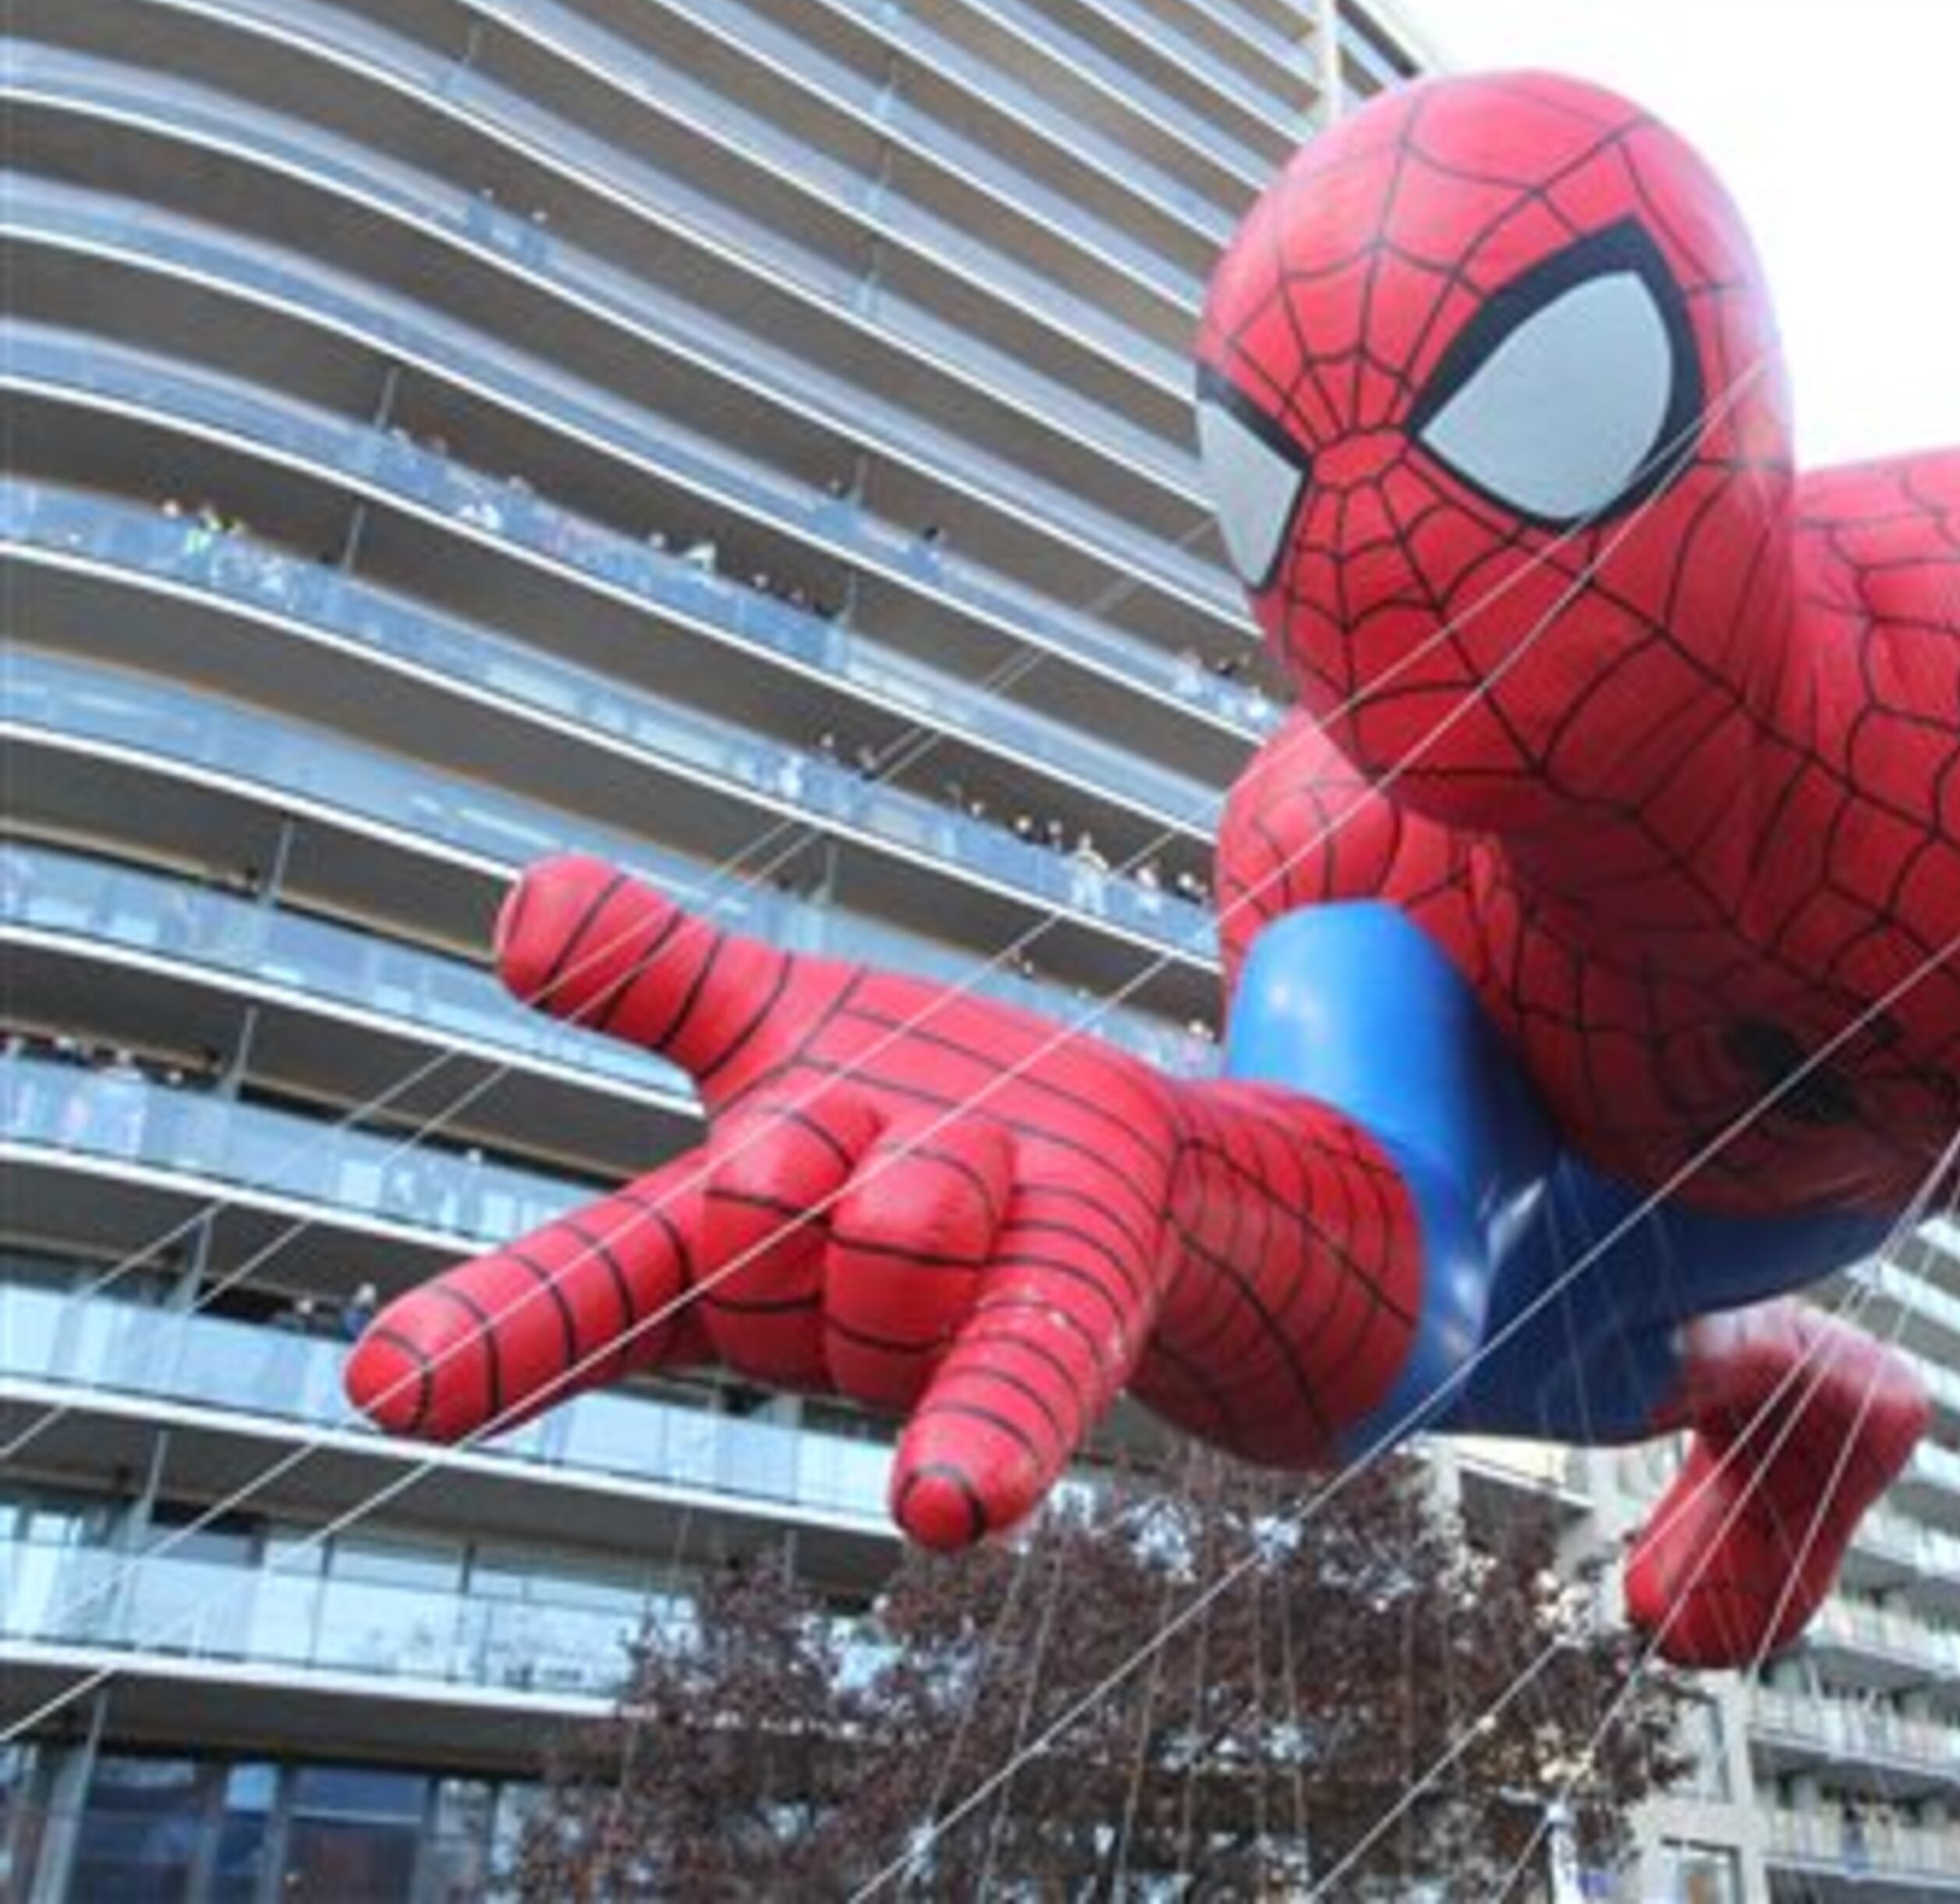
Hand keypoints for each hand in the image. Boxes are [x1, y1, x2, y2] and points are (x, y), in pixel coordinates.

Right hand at [345, 856, 1181, 1548]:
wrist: (1125, 1160)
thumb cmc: (915, 1100)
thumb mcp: (777, 1018)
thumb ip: (656, 972)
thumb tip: (524, 905)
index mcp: (721, 1235)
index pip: (588, 1290)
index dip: (490, 1337)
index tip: (380, 1388)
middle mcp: (815, 1311)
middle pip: (759, 1221)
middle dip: (790, 1167)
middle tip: (840, 1142)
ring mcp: (943, 1329)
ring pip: (889, 1245)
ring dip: (929, 1177)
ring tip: (974, 1159)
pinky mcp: (1065, 1322)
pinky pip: (1014, 1378)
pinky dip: (979, 1437)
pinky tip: (942, 1508)